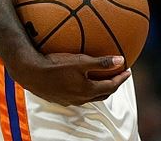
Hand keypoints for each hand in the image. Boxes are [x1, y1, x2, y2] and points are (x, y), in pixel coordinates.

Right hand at [8, 52, 130, 105]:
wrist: (31, 73)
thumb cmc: (56, 66)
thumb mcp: (81, 61)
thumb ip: (101, 62)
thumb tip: (121, 61)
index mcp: (88, 90)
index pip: (111, 86)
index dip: (121, 78)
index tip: (129, 70)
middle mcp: (81, 98)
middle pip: (104, 93)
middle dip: (114, 84)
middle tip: (120, 74)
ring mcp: (71, 100)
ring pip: (92, 95)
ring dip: (101, 87)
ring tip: (105, 77)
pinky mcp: (61, 98)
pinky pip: (80, 94)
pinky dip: (88, 87)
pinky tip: (84, 79)